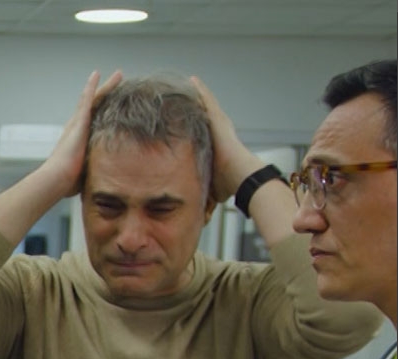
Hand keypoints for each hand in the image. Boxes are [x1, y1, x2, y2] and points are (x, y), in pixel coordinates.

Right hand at [38, 70, 123, 196]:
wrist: (56, 180)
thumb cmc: (67, 184)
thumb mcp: (88, 174)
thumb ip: (97, 172)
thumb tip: (107, 184)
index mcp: (79, 141)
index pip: (95, 122)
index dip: (105, 112)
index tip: (115, 105)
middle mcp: (76, 128)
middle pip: (95, 107)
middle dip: (107, 95)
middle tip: (119, 82)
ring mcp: (77, 124)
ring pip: (93, 100)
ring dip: (105, 87)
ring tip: (118, 75)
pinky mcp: (78, 122)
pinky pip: (86, 99)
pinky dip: (92, 87)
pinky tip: (98, 74)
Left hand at [191, 77, 264, 204]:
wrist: (244, 179)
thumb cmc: (231, 185)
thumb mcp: (209, 184)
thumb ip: (201, 189)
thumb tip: (195, 211)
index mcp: (217, 145)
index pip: (204, 131)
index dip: (196, 123)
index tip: (184, 116)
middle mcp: (220, 132)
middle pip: (205, 114)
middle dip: (195, 104)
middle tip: (181, 92)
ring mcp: (221, 125)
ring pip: (206, 105)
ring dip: (197, 94)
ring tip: (186, 82)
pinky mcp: (219, 121)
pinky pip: (208, 102)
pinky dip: (201, 92)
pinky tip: (192, 80)